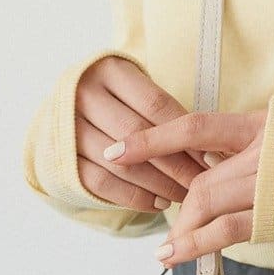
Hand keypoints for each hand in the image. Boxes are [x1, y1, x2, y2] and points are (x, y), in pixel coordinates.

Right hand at [73, 56, 212, 212]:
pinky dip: (133, 198)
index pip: (155, 104)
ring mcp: (67, 128)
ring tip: (185, 196)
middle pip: (137, 134)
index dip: (187, 133)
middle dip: (175, 164)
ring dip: (157, 185)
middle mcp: (83, 95)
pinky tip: (158, 203)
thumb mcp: (138, 91)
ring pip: (120, 163)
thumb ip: (167, 113)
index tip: (213, 156)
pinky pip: (101, 184)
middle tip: (202, 182)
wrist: (66, 113)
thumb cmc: (118, 103)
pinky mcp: (60, 159)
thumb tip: (212, 149)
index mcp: (110, 71)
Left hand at [101, 106, 269, 264]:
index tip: (116, 153)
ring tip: (166, 250)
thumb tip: (204, 169)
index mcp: (259, 125)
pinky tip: (176, 254)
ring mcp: (272, 180)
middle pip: (196, 175)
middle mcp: (264, 148)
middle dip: (171, 202)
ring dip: (179, 229)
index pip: (194, 128)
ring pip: (205, 200)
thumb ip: (246, 150)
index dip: (151, 140)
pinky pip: (226, 228)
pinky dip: (195, 243)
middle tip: (157, 223)